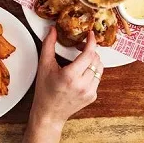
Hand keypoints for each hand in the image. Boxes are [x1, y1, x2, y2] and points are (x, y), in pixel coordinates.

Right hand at [24, 27, 102, 141]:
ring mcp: (89, 92)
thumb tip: (53, 29)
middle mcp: (82, 85)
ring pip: (99, 68)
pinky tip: (81, 73)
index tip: (90, 34)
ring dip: (93, 61)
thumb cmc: (44, 90)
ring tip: (82, 59)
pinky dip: (92, 72)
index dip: (91, 42)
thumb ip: (48, 45)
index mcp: (70, 76)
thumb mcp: (44, 66)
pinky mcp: (93, 96)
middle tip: (80, 47)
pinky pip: (97, 78)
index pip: (89, 54)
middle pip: (96, 59)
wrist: (49, 114)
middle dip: (90, 50)